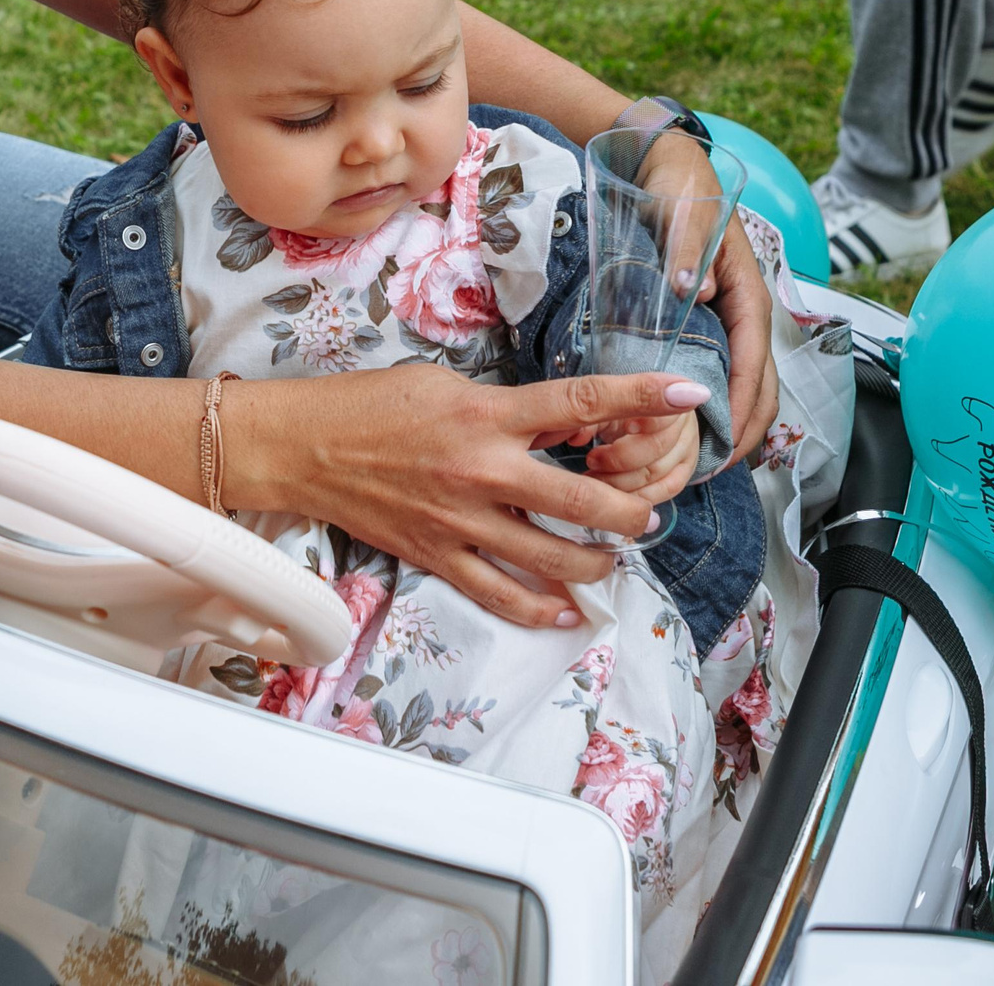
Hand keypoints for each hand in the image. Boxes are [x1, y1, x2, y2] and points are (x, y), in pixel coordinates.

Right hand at [228, 364, 713, 629]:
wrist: (305, 446)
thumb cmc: (372, 403)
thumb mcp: (448, 384)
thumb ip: (509, 409)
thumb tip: (561, 428)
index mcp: (489, 413)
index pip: (582, 403)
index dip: (642, 395)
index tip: (688, 392)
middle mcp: (484, 469)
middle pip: (586, 500)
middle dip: (632, 511)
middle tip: (645, 513)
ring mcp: (463, 521)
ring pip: (555, 557)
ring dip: (597, 560)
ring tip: (611, 554)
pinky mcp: (439, 556)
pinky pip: (502, 594)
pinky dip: (542, 608)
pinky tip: (567, 609)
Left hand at [636, 134, 781, 460]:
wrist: (665, 163)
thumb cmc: (679, 185)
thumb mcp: (684, 208)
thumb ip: (685, 247)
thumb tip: (692, 289)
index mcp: (746, 292)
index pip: (753, 362)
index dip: (740, 408)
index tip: (723, 449)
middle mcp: (744, 313)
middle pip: (760, 387)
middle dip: (741, 435)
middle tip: (704, 475)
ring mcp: (728, 320)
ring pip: (744, 387)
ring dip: (728, 428)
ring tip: (693, 467)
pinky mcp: (709, 322)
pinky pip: (721, 375)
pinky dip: (712, 408)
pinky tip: (685, 432)